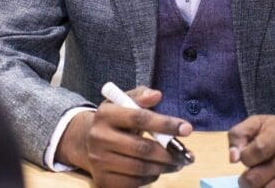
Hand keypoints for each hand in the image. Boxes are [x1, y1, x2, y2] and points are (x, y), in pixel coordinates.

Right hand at [55, 87, 192, 186]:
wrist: (87, 142)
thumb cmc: (116, 120)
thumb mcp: (124, 102)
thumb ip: (141, 96)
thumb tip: (157, 95)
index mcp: (105, 114)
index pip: (139, 118)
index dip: (165, 124)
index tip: (187, 129)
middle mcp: (98, 137)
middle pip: (142, 148)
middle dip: (169, 153)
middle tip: (186, 154)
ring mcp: (98, 161)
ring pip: (140, 168)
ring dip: (164, 167)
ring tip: (177, 163)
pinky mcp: (102, 180)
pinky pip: (133, 183)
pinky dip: (151, 178)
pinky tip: (157, 170)